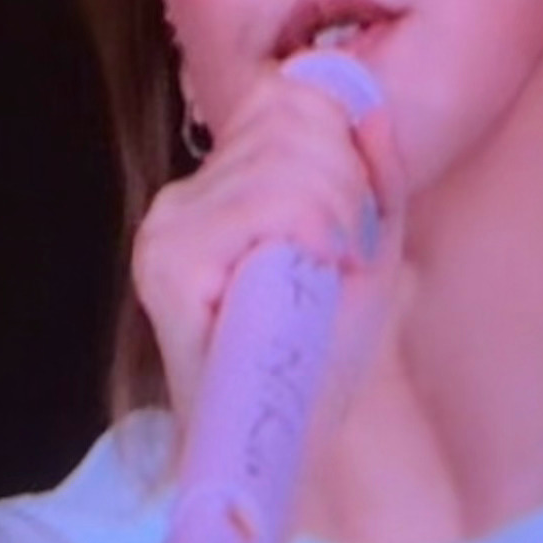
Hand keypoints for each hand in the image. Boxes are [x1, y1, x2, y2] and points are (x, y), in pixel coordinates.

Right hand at [130, 61, 408, 453]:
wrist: (296, 445)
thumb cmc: (325, 354)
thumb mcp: (368, 247)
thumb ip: (373, 173)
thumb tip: (368, 105)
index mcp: (222, 185)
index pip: (290, 97)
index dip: (343, 146)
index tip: (352, 222)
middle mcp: (185, 197)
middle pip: (292, 116)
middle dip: (346, 182)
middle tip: (344, 255)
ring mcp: (169, 228)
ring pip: (286, 157)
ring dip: (336, 214)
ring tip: (326, 273)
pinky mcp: (169, 263)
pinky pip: (266, 203)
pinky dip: (311, 231)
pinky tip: (309, 275)